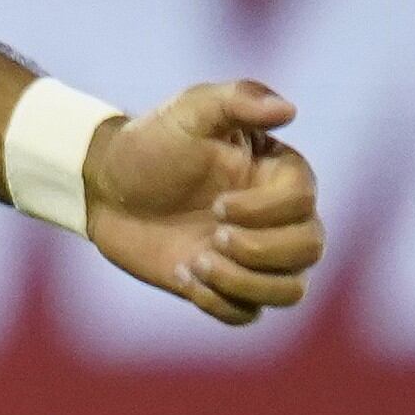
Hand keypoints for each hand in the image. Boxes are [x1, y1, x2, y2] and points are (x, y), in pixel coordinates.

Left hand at [85, 80, 323, 324]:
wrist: (104, 185)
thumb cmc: (150, 143)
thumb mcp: (189, 111)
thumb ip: (238, 100)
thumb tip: (289, 110)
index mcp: (277, 176)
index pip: (304, 204)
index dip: (265, 212)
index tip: (218, 204)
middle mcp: (277, 219)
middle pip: (310, 250)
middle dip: (260, 251)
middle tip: (212, 236)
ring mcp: (254, 256)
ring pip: (289, 290)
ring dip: (243, 283)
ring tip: (196, 263)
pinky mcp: (226, 285)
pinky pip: (248, 314)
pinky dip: (219, 302)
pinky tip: (182, 273)